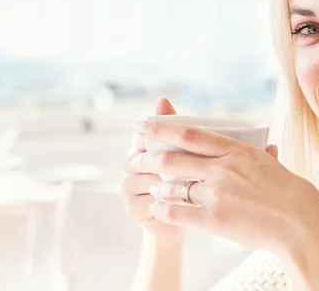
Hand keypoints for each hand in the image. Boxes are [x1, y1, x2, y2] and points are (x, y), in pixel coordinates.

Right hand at [122, 98, 185, 243]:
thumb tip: (161, 99)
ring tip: (189, 178)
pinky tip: (181, 197)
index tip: (176, 133)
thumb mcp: (187, 153)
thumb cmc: (186, 181)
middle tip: (189, 158)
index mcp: (142, 147)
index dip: (156, 130)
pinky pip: (147, 197)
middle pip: (142, 153)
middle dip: (164, 156)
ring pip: (145, 175)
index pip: (144, 132)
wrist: (186, 218)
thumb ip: (177, 129)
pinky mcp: (132, 206)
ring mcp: (129, 186)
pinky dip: (165, 197)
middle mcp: (131, 164)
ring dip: (167, 177)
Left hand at [130, 117, 318, 254]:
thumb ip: (260, 153)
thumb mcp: (272, 162)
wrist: (299, 221)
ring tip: (149, 185)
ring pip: (172, 186)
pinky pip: (179, 212)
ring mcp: (216, 194)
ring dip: (156, 185)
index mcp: (235, 150)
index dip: (161, 128)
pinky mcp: (215, 219)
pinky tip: (158, 207)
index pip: (189, 134)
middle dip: (147, 157)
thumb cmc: (289, 190)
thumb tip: (265, 146)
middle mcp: (222, 169)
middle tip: (135, 158)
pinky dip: (164, 209)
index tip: (143, 124)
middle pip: (172, 159)